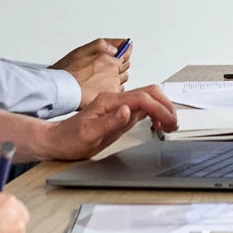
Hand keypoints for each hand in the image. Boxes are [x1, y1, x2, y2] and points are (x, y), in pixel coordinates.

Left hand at [44, 87, 178, 160]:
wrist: (58, 140)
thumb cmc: (70, 138)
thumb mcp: (89, 134)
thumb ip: (110, 122)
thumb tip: (128, 111)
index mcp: (109, 101)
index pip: (142, 98)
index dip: (159, 109)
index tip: (168, 122)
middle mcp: (116, 100)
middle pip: (149, 93)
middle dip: (165, 106)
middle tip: (174, 124)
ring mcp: (119, 105)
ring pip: (148, 98)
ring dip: (163, 108)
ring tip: (170, 125)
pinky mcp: (120, 113)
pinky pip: (143, 107)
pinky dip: (155, 113)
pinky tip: (158, 123)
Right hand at [51, 38, 130, 106]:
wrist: (61, 89)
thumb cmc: (68, 71)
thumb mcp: (83, 50)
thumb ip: (103, 45)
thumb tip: (116, 47)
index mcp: (109, 59)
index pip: (126, 55)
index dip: (122, 55)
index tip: (120, 55)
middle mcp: (114, 73)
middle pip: (124, 69)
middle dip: (118, 68)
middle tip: (102, 70)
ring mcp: (113, 86)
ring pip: (121, 81)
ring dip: (115, 79)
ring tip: (99, 81)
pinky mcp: (110, 97)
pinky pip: (117, 93)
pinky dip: (112, 90)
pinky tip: (99, 89)